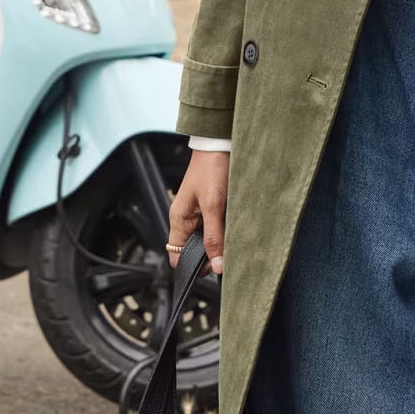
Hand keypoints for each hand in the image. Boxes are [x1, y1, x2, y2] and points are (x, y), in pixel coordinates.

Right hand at [168, 149, 229, 273]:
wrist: (220, 143)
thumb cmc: (211, 169)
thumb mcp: (213, 206)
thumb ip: (214, 236)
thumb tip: (217, 266)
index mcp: (178, 219)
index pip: (177, 255)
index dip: (192, 266)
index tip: (212, 270)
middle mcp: (187, 219)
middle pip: (195, 249)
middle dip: (211, 256)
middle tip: (229, 256)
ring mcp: (200, 213)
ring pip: (209, 239)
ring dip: (221, 242)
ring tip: (235, 241)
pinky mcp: (213, 207)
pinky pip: (218, 227)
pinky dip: (227, 231)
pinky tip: (237, 229)